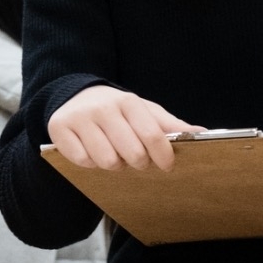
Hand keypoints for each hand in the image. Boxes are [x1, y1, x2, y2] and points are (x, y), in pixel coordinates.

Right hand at [47, 85, 200, 170]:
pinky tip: (92, 153)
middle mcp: (104, 108)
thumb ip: (170, 124)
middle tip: (137, 160)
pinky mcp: (59, 129)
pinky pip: (82, 161)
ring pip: (106, 161)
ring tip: (114, 155)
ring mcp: (80, 118)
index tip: (167, 166)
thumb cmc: (118, 111)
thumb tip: (203, 132)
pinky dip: (90, 164)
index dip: (163, 156)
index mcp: (129, 102)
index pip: (152, 135)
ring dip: (114, 165)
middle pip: (131, 153)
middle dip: (138, 163)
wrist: (76, 96)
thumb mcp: (145, 111)